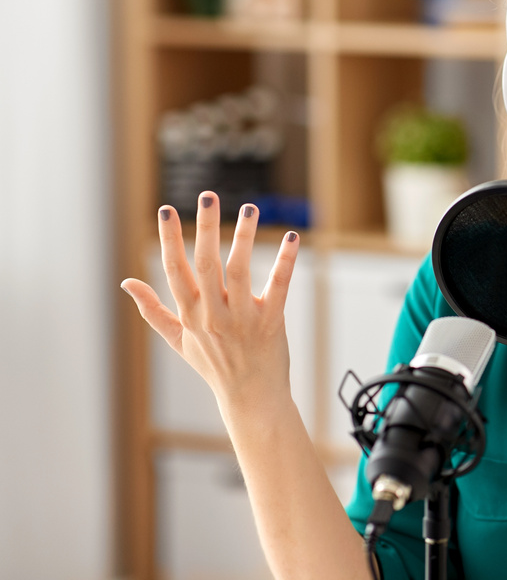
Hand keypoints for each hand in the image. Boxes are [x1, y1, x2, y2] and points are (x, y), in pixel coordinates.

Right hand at [121, 191, 299, 413]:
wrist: (250, 398)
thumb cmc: (214, 366)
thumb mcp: (177, 340)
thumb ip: (152, 310)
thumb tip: (127, 283)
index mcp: (190, 314)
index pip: (175, 270)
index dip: (169, 239)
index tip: (166, 210)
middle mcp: (213, 313)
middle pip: (206, 263)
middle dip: (205, 228)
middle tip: (208, 195)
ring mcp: (242, 317)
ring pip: (241, 270)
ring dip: (244, 237)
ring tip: (249, 209)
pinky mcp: (271, 321)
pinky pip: (278, 286)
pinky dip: (286, 261)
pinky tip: (292, 238)